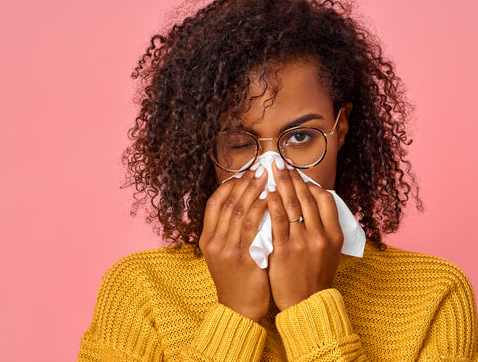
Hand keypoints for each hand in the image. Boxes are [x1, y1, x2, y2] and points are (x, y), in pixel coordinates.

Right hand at [199, 169, 270, 322]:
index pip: (214, 203)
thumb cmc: (237, 280)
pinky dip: (259, 208)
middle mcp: (214, 241)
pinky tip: (269, 197)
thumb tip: (244, 205)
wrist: (239, 309)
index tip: (243, 173)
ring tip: (266, 176)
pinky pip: (251, 226)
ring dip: (253, 189)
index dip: (229, 185)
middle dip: (244, 182)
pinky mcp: (243, 257)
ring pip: (238, 210)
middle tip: (259, 168)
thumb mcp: (225, 254)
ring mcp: (227, 249)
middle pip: (227, 203)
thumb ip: (230, 232)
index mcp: (208, 239)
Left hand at [265, 162, 343, 310]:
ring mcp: (303, 242)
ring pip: (292, 204)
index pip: (325, 198)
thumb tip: (312, 202)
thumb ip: (324, 228)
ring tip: (271, 169)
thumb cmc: (315, 277)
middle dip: (292, 176)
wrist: (306, 304)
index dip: (310, 183)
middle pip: (306, 197)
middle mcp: (321, 235)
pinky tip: (265, 192)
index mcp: (335, 234)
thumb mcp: (329, 252)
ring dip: (280, 183)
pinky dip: (272, 203)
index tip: (297, 173)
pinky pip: (277, 221)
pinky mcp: (285, 250)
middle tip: (280, 161)